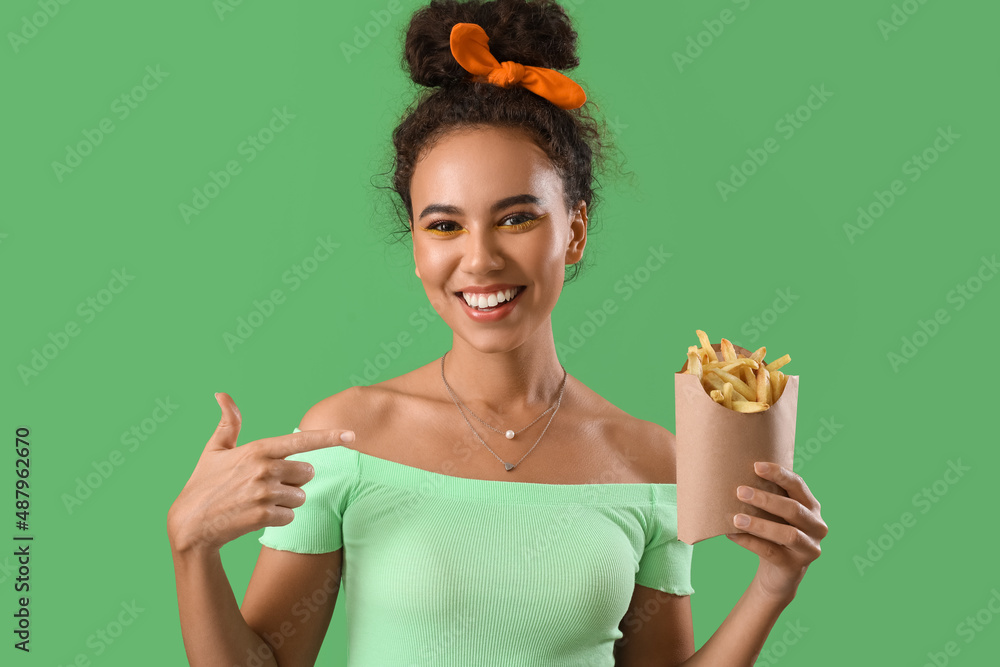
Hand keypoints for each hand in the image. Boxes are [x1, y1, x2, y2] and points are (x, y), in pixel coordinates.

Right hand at [166, 392, 352, 553]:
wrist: (189, 526)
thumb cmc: (203, 484)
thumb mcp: (214, 450)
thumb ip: (228, 423)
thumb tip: (222, 394)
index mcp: (257, 449)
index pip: (301, 441)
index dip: (329, 438)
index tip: (352, 436)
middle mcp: (264, 468)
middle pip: (307, 472)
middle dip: (294, 480)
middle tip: (267, 485)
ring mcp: (265, 493)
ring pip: (301, 496)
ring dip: (287, 501)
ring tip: (259, 501)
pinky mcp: (264, 516)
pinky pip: (291, 516)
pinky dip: (278, 518)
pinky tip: (257, 516)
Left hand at [727, 461, 827, 603]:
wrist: (777, 573)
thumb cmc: (772, 533)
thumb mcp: (773, 514)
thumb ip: (766, 497)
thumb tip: (733, 474)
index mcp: (811, 507)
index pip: (798, 485)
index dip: (779, 474)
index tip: (756, 466)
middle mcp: (816, 526)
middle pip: (794, 509)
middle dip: (766, 499)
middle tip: (740, 491)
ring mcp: (809, 548)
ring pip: (787, 534)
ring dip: (759, 524)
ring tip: (736, 518)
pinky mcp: (796, 567)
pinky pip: (771, 552)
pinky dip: (750, 542)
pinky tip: (731, 535)